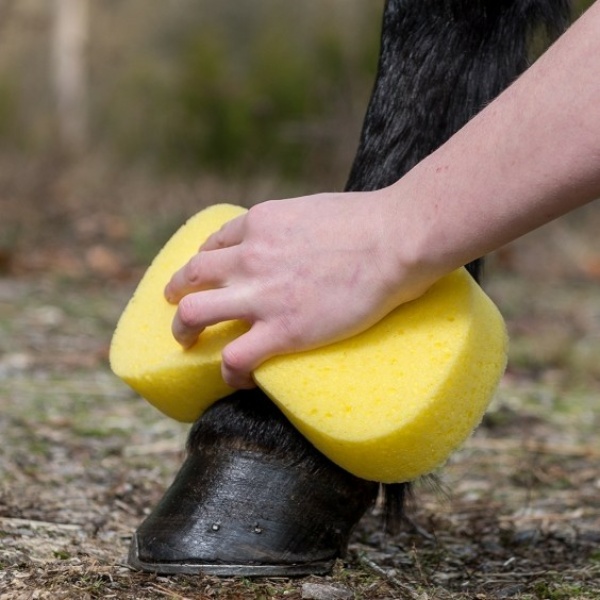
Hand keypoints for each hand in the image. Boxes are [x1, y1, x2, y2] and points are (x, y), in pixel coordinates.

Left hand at [165, 192, 430, 387]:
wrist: (396, 239)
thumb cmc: (370, 221)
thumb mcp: (314, 211)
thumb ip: (292, 227)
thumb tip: (297, 243)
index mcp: (260, 224)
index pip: (214, 244)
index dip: (205, 264)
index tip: (209, 278)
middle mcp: (249, 257)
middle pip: (191, 277)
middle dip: (178, 294)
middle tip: (180, 308)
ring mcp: (261, 294)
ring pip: (194, 314)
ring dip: (184, 330)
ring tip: (188, 344)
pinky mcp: (282, 330)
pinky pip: (234, 358)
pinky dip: (229, 371)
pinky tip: (238, 378)